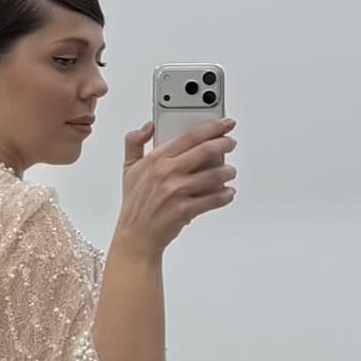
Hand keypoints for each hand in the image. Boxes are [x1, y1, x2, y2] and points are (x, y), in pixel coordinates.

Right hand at [115, 117, 236, 255]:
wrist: (136, 236)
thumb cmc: (135, 204)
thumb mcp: (129, 169)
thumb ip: (135, 142)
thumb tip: (148, 126)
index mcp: (156, 159)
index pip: (189, 136)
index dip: (211, 127)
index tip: (224, 123)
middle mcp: (167, 172)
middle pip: (205, 151)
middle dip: (224, 144)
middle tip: (231, 143)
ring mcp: (177, 191)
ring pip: (213, 175)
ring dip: (227, 172)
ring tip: (230, 171)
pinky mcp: (185, 209)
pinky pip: (213, 199)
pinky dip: (225, 195)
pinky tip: (228, 193)